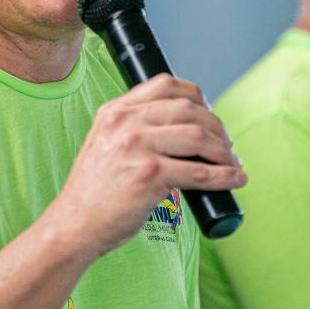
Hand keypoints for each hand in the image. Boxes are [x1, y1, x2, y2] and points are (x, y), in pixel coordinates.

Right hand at [47, 74, 244, 256]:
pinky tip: (234, 180)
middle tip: (226, 145)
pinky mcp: (150, 175)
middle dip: (216, 127)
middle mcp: (125, 122)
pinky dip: (224, 176)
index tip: (208, 113)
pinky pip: (199, 172)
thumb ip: (132, 127)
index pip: (166, 84)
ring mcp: (137, 147)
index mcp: (115, 110)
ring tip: (232, 164)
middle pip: (188, 110)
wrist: (75, 224)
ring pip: (198, 137)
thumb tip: (181, 124)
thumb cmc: (95, 191)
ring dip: (224, 152)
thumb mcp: (105, 143)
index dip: (196, 96)